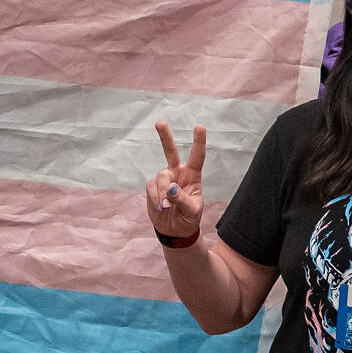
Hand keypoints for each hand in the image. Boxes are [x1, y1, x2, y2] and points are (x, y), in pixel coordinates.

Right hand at [147, 121, 206, 239]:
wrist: (174, 230)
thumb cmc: (188, 218)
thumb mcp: (191, 211)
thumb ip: (181, 198)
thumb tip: (169, 187)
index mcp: (193, 176)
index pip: (197, 156)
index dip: (198, 141)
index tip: (199, 126)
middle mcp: (178, 173)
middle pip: (170, 152)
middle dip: (164, 137)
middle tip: (159, 122)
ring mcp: (164, 179)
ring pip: (161, 176)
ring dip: (163, 191)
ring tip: (166, 206)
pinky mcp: (152, 187)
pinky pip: (151, 187)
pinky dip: (155, 197)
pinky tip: (161, 207)